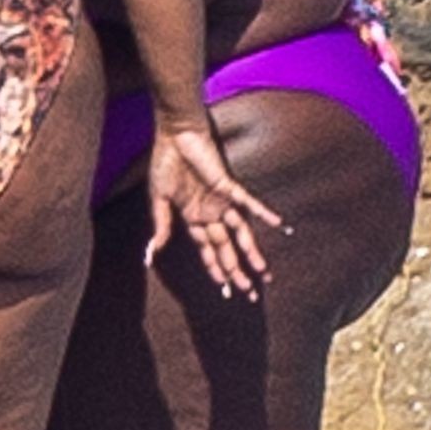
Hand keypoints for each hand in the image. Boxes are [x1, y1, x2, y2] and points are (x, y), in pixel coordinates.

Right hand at [146, 121, 284, 299]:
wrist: (175, 135)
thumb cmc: (165, 163)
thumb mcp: (159, 199)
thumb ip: (160, 226)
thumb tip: (150, 255)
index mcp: (193, 218)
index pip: (207, 251)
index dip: (215, 270)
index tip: (224, 291)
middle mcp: (210, 213)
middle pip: (226, 249)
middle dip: (236, 271)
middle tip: (249, 294)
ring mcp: (222, 201)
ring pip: (241, 233)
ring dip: (252, 253)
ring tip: (264, 274)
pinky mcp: (228, 186)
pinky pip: (249, 202)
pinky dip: (264, 213)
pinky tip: (279, 225)